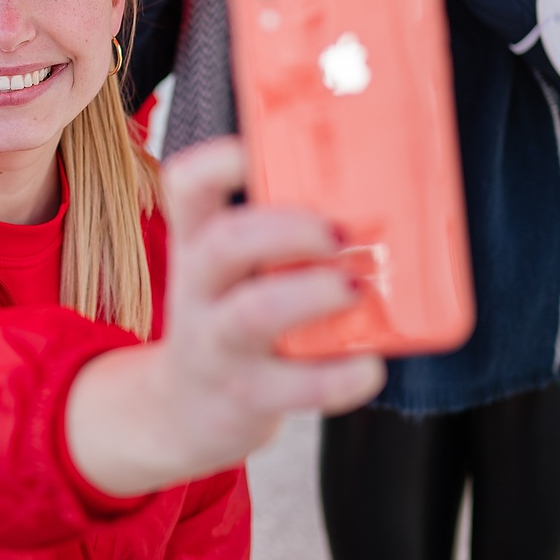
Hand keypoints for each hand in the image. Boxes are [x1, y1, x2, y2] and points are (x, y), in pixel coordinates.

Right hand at [65, 138, 384, 496]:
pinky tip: (369, 365)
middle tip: (339, 232)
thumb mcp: (230, 271)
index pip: (186, 188)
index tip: (255, 150)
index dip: (216, 163)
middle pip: (223, 244)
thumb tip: (374, 191)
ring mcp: (219, 345)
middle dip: (285, 229)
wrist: (186, 410)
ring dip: (311, 294)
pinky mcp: (247, 396)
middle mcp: (200, 290)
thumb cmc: (231, 319)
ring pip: (253, 313)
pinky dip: (339, 376)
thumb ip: (276, 235)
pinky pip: (294, 387)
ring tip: (356, 289)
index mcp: (196, 244)